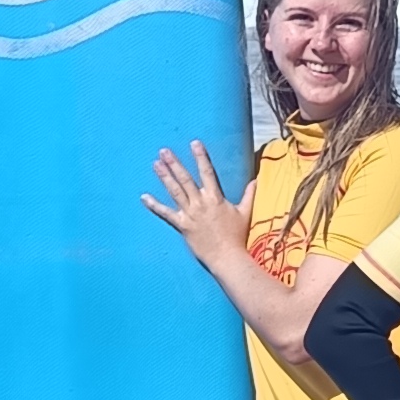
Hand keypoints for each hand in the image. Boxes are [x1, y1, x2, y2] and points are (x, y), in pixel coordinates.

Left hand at [144, 142, 249, 266]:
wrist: (227, 257)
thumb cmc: (237, 236)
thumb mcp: (245, 212)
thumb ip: (249, 194)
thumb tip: (256, 180)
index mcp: (215, 198)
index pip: (207, 172)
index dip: (200, 156)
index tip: (194, 143)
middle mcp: (201, 203)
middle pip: (185, 179)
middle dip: (175, 163)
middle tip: (164, 151)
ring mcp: (190, 214)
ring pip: (175, 192)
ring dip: (165, 177)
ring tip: (156, 164)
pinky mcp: (182, 226)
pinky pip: (166, 214)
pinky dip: (154, 206)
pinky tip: (144, 197)